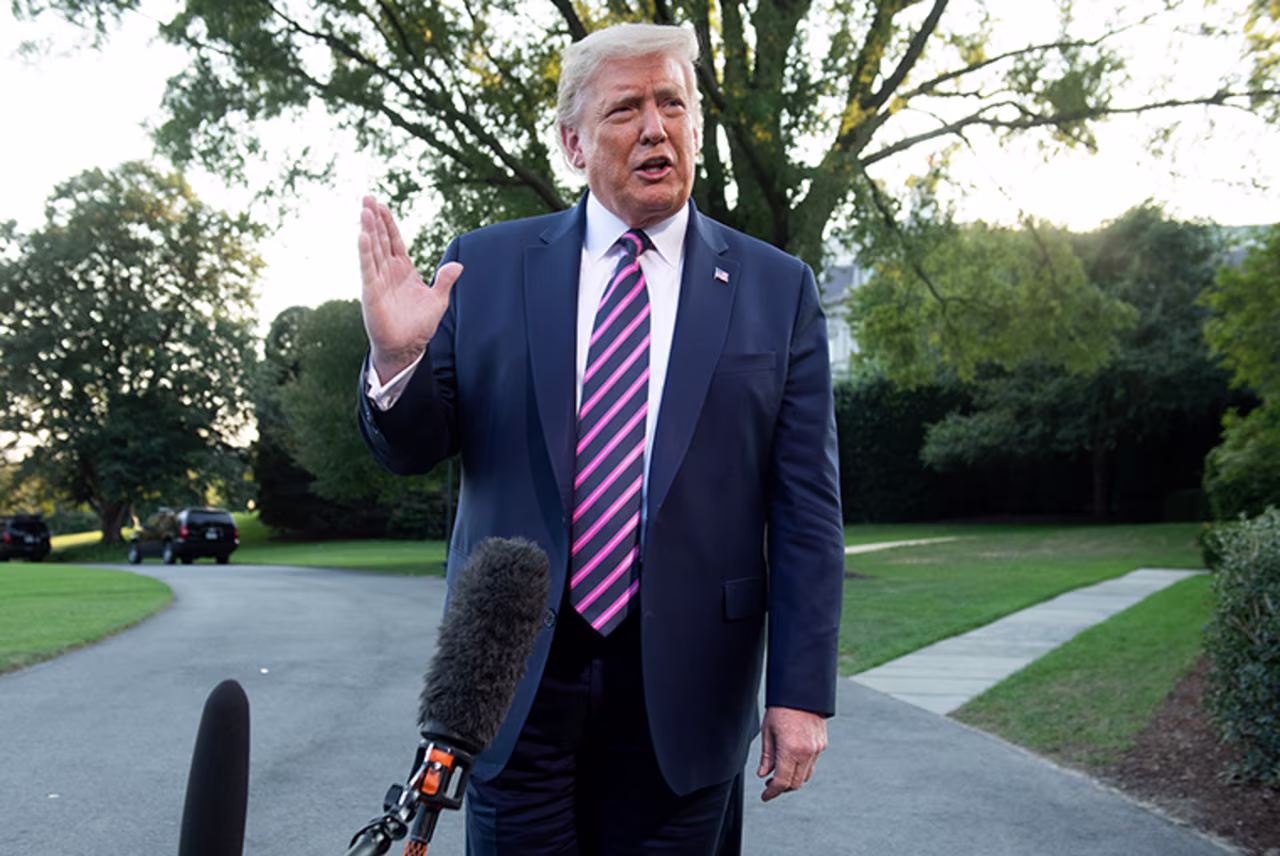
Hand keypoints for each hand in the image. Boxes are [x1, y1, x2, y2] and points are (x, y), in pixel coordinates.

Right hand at [358, 195, 461, 381]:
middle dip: (374, 219)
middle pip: (380, 239)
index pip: (394, 241)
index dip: (388, 223)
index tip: (382, 205)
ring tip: (364, 209)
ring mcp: (378, 280)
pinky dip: (365, 252)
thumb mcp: (438, 300)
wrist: (407, 348)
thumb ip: (445, 280)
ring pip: (372, 250)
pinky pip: (368, 269)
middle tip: (367, 197)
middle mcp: (388, 272)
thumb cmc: (419, 326)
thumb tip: (459, 265)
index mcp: (404, 270)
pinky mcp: (371, 292)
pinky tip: (362, 235)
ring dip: (368, 229)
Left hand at [756, 706, 826, 801]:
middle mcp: (807, 752)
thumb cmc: (781, 708)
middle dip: (782, 788)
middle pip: (795, 783)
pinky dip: (801, 768)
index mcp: (790, 749)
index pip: (782, 782)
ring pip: (805, 776)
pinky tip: (791, 761)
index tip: (765, 796)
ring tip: (779, 773)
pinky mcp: (822, 744)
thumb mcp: (767, 731)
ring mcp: (817, 749)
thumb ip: (767, 756)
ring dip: (793, 779)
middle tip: (769, 785)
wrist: (801, 691)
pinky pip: (812, 764)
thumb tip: (763, 774)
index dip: (772, 792)